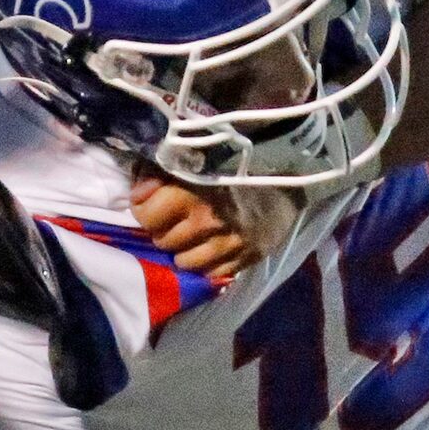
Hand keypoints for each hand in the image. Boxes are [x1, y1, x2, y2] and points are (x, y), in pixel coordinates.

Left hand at [129, 176, 296, 282]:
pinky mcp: (247, 256)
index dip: (145, 208)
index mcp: (190, 192)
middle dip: (164, 230)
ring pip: (185, 262)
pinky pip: (213, 273)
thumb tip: (137, 192)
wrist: (291, 171)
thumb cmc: (236, 160)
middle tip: (175, 219)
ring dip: (184, 251)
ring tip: (193, 237)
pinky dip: (209, 264)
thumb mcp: (195, 156)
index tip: (152, 202)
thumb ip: (159, 171)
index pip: (145, 215)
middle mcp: (206, 221)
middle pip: (163, 240)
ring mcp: (228, 242)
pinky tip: (214, 248)